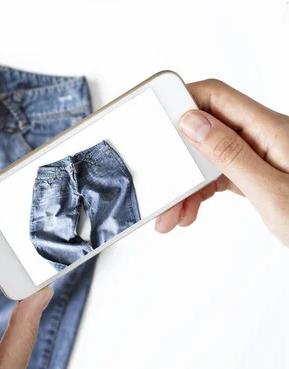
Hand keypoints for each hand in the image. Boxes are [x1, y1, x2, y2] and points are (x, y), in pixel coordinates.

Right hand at [155, 79, 288, 245]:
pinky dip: (199, 193)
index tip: (153, 119)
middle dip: (176, 161)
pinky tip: (190, 211)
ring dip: (185, 185)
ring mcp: (261, 155)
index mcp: (271, 130)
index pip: (216, 96)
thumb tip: (192, 122)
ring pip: (208, 158)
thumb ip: (229, 154)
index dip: (181, 100)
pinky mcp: (258, 174)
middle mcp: (264, 137)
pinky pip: (219, 175)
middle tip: (161, 189)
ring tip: (172, 215)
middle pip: (205, 132)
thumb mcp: (271, 192)